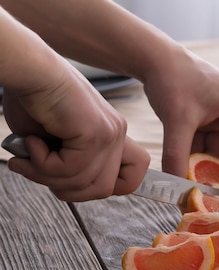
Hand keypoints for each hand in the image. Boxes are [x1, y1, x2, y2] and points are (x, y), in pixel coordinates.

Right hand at [3, 64, 149, 200]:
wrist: (27, 69)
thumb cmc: (33, 99)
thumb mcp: (54, 142)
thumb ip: (67, 166)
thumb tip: (64, 188)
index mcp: (112, 135)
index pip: (131, 178)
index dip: (102, 189)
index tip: (70, 183)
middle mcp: (117, 134)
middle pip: (103, 189)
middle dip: (65, 189)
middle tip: (35, 170)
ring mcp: (110, 133)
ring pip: (83, 183)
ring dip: (46, 176)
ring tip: (26, 158)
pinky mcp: (96, 133)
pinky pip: (70, 170)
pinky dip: (43, 164)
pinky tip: (33, 142)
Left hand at [141, 48, 218, 195]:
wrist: (153, 59)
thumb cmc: (172, 79)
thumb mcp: (177, 120)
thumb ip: (178, 156)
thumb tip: (179, 190)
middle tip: (216, 207)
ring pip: (218, 156)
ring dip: (205, 173)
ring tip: (195, 196)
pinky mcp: (210, 122)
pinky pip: (205, 149)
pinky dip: (194, 163)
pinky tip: (184, 179)